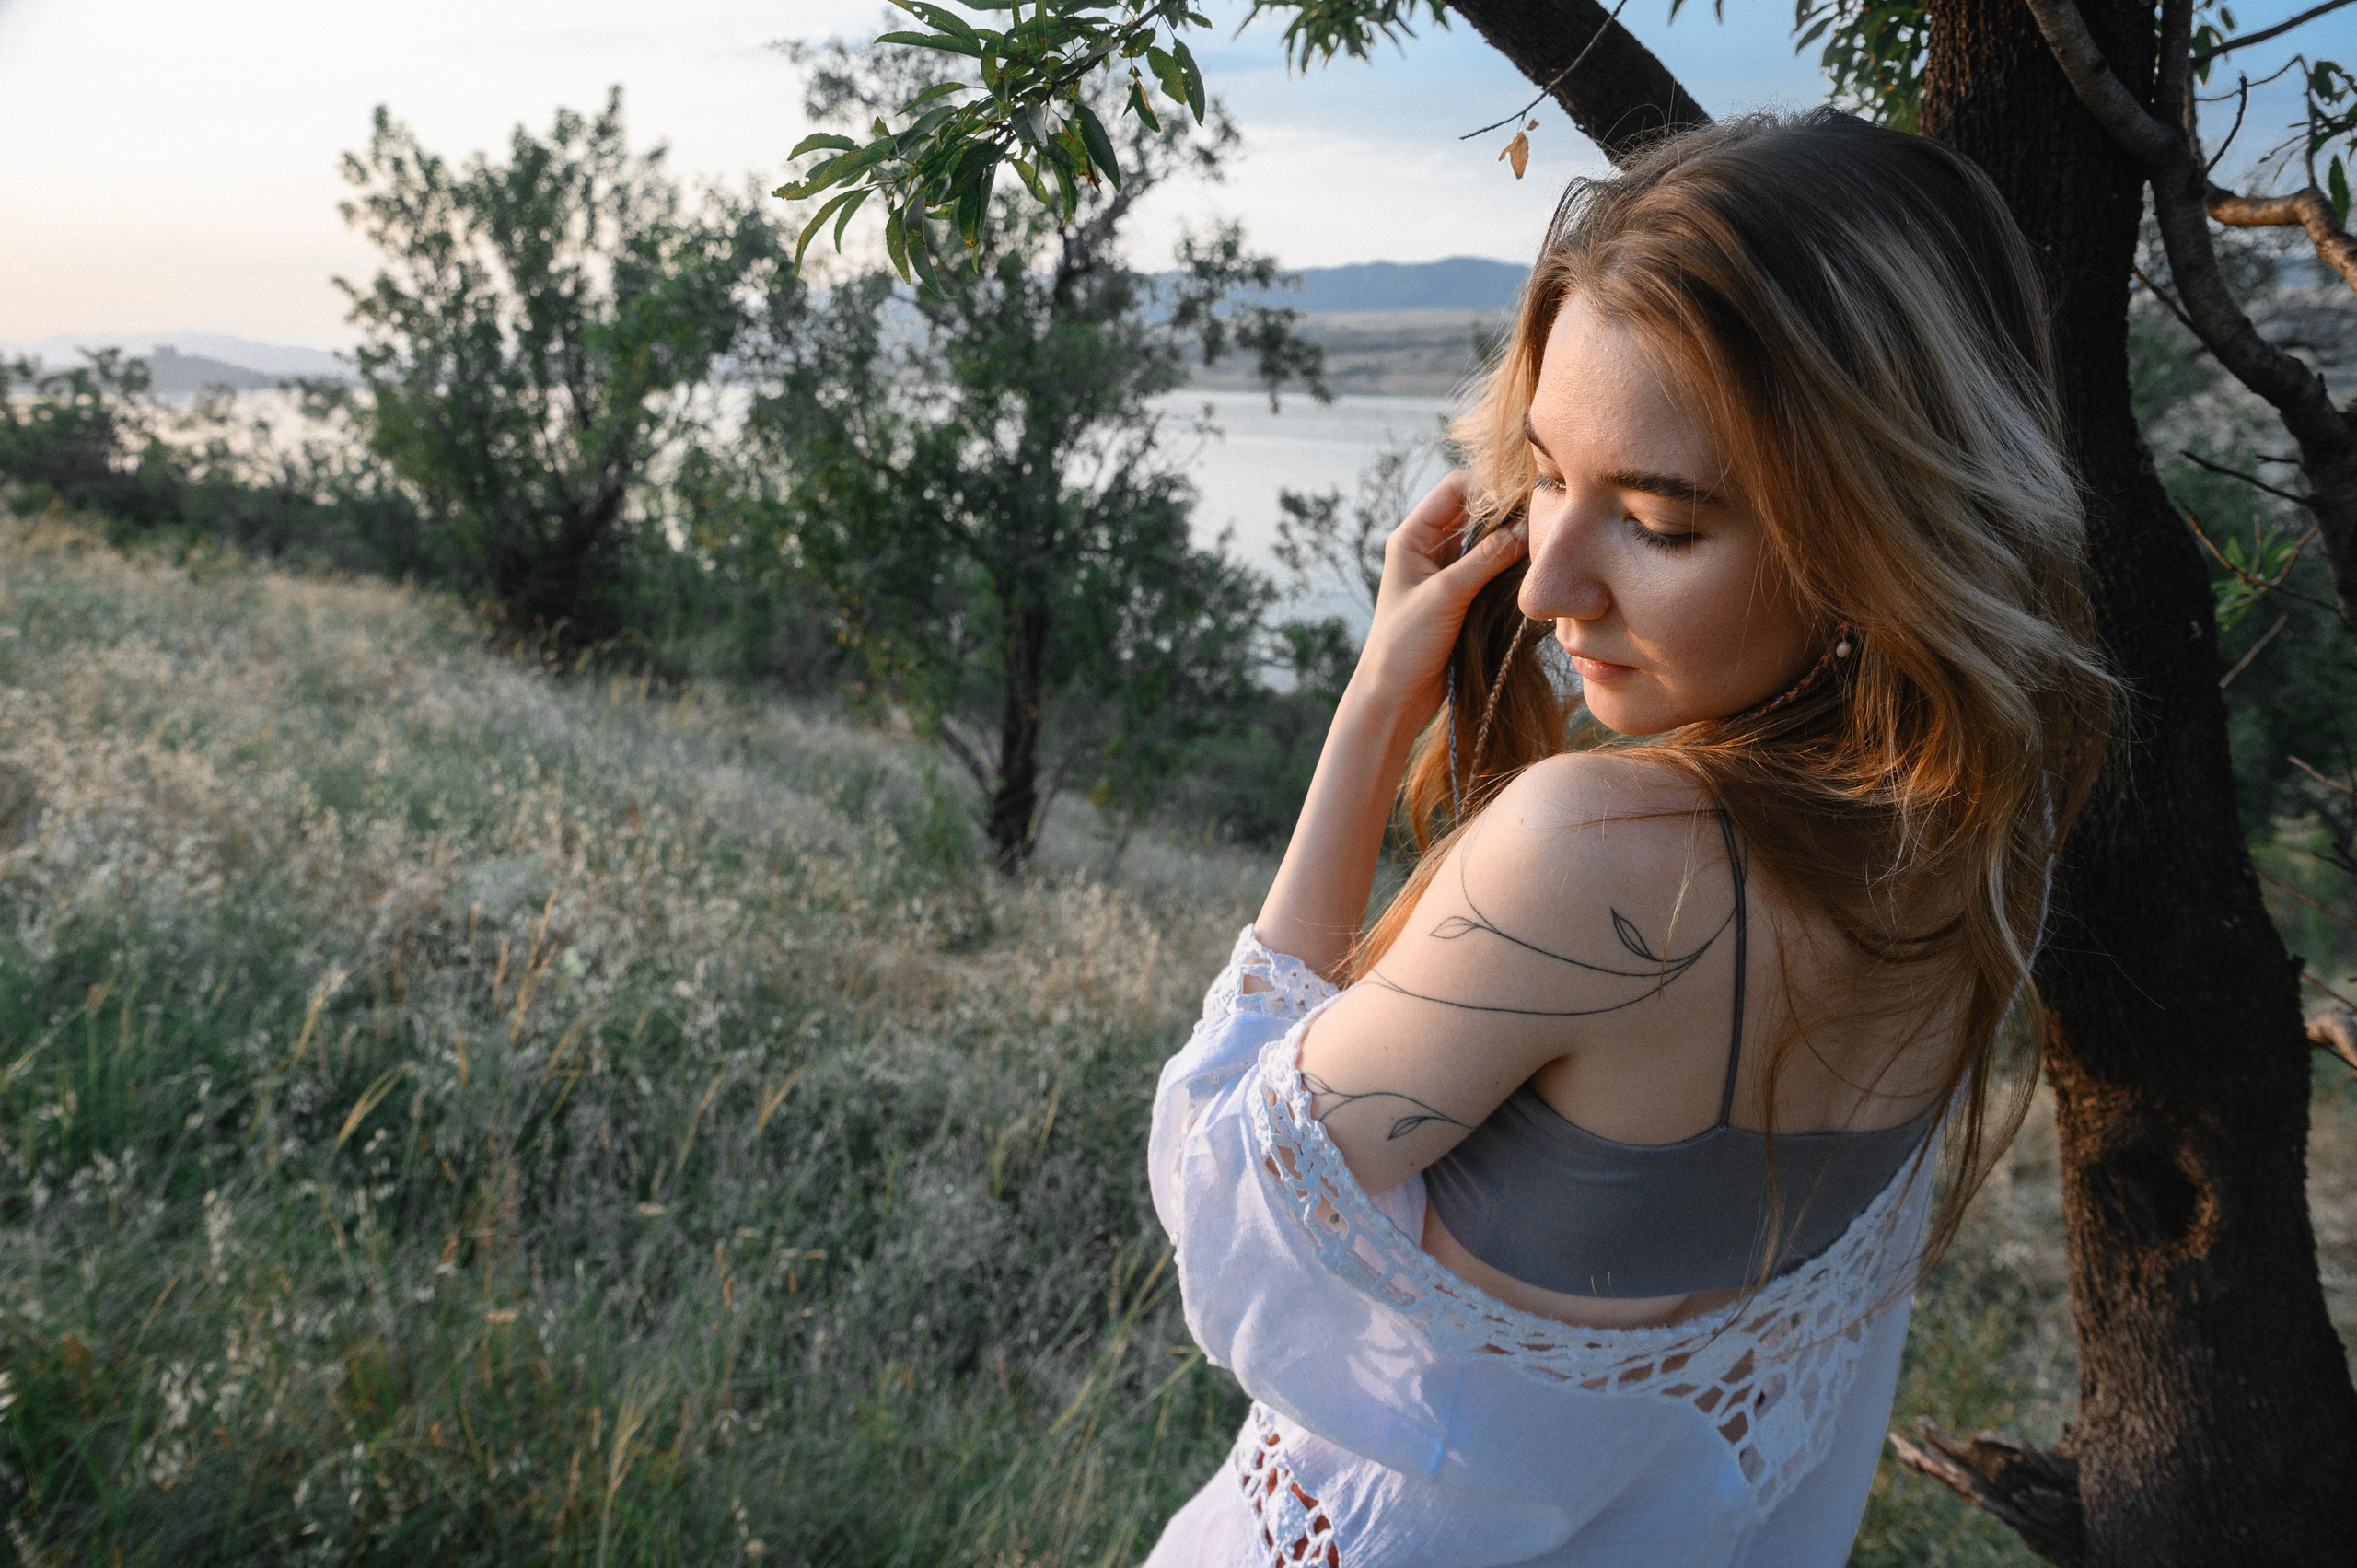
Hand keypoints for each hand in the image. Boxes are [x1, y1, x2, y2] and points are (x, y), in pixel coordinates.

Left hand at [1348, 471, 1528, 728]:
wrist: (1394, 695)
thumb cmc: (1405, 643)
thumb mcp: (1446, 595)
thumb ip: (1486, 559)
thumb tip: (1527, 528)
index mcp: (1411, 537)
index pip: (1454, 489)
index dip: (1488, 484)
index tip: (1525, 491)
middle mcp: (1428, 548)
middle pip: (1474, 512)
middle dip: (1506, 512)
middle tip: (1544, 516)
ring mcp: (1445, 572)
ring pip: (1486, 541)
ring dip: (1511, 540)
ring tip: (1543, 540)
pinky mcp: (1460, 596)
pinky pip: (1491, 568)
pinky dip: (1509, 565)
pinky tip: (1532, 566)